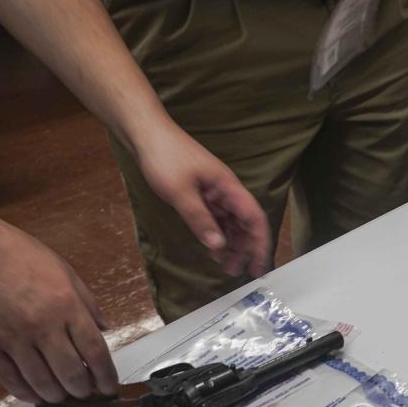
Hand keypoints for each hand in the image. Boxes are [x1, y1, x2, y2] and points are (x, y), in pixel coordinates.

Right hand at [0, 212, 116, 403]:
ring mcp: (11, 338)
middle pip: (70, 371)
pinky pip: (9, 378)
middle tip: (88, 394)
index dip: (106, 374)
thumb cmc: (16, 253)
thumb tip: (105, 327)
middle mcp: (42, 326)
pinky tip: (35, 395)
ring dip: (56, 394)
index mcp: (66, 305)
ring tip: (64, 396)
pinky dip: (25, 392)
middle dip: (83, 389)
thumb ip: (87, 301)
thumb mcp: (63, 270)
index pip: (94, 350)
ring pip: (40, 380)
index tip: (110, 386)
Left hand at [133, 126, 270, 278]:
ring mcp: (214, 193)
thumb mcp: (181, 193)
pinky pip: (216, 218)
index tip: (260, 263)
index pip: (254, 217)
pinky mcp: (201, 194)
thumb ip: (200, 220)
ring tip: (226, 266)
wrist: (146, 133)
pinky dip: (216, 234)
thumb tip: (218, 246)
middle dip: (246, 248)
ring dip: (231, 244)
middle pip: (245, 223)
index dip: (261, 241)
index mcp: (229, 187)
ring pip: (230, 222)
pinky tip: (213, 249)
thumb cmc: (165, 157)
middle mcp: (226, 191)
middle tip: (240, 272)